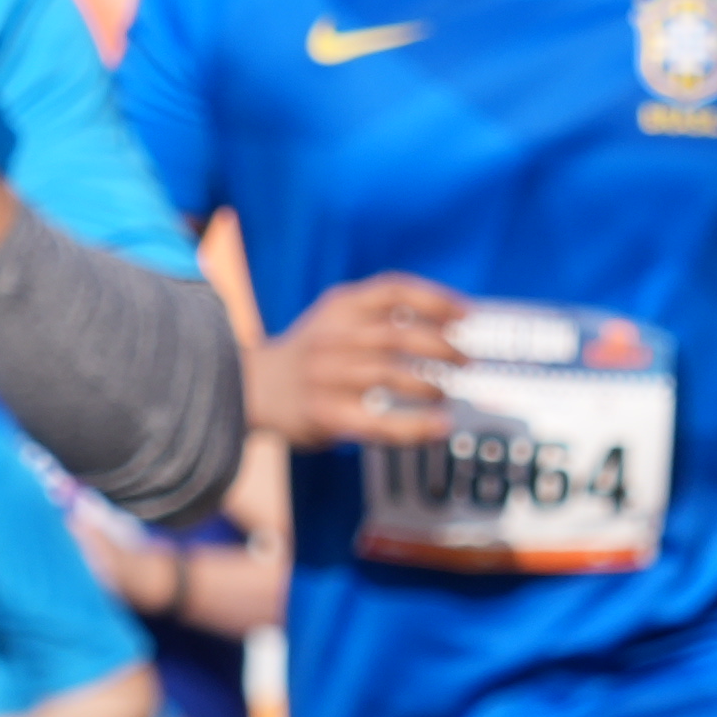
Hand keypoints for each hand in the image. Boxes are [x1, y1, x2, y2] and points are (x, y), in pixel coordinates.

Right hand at [251, 270, 466, 453]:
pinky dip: (414, 426)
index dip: (436, 299)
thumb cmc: (306, 354)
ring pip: (390, 375)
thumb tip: (444, 324)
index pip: (394, 289)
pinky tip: (437, 427)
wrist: (250, 388)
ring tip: (448, 392)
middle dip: (442, 346)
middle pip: (398, 335)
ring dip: (430, 385)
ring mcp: (327, 376)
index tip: (466, 313)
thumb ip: (376, 314)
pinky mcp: (325, 414)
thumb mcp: (333, 318)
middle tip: (465, 360)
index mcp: (339, 306)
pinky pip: (377, 421)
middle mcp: (333, 337)